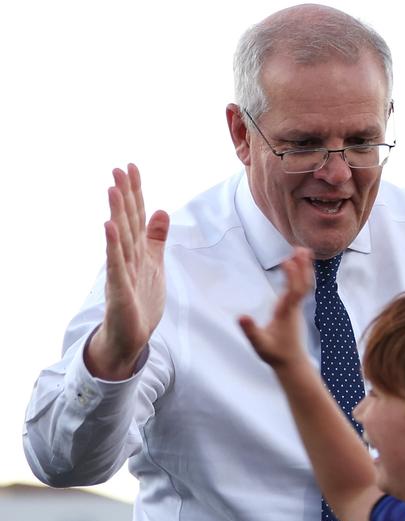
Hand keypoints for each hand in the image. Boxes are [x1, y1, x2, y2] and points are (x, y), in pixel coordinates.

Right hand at [86, 163, 169, 379]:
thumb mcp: (154, 264)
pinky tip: (109, 228)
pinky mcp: (119, 290)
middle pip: (127, 222)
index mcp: (138, 251)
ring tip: (113, 189)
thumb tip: (161, 210)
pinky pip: (116, 265)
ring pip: (121, 239)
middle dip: (124, 196)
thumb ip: (156, 238)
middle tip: (119, 169)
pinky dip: (113, 246)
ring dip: (117, 214)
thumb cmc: (140, 301)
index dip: (136, 193)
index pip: (137, 216)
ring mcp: (122, 272)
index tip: (132, 167)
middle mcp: (128, 257)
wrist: (130, 336)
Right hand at [239, 247, 312, 368]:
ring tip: (302, 250)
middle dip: (302, 267)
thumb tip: (241, 317)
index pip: (293, 292)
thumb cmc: (275, 354)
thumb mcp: (259, 344)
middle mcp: (294, 308)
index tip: (288, 260)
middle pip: (303, 284)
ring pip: (304, 285)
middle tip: (301, 248)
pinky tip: (298, 267)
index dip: (292, 276)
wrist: (291, 364)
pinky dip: (301, 276)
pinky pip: (301, 289)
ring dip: (304, 268)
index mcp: (286, 313)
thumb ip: (250, 331)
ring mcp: (296, 309)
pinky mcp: (294, 310)